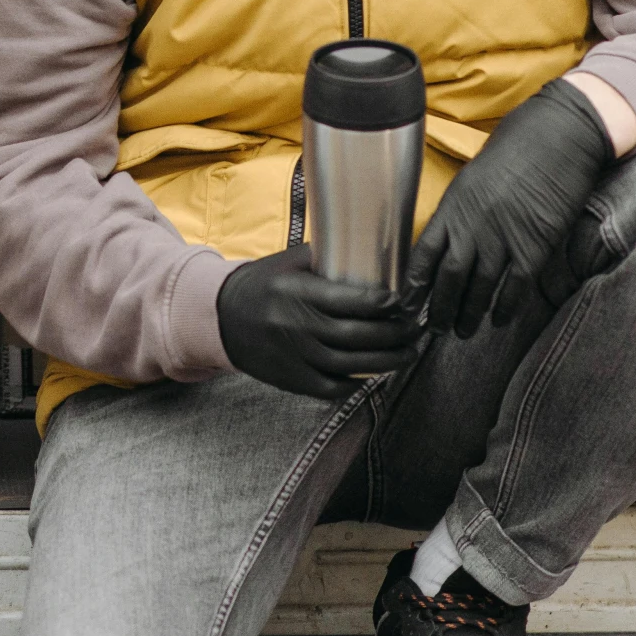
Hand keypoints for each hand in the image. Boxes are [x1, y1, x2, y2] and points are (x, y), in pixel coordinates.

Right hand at [216, 246, 423, 398]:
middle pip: (356, 335)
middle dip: (393, 334)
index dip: (381, 303)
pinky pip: (331, 387)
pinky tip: (374, 374)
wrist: (220, 317)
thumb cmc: (262, 285)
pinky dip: (357, 383)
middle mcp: (295, 325)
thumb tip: (366, 248)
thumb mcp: (287, 263)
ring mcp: (293, 355)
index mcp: (296, 292)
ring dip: (386, 362)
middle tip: (415, 328)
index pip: (348, 300)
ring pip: (350, 364)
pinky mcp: (290, 379)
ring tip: (408, 353)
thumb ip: (322, 257)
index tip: (400, 301)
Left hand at [405, 77, 615, 337]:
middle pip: (448, 278)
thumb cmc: (513, 152)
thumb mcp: (472, 179)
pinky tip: (500, 319)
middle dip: (439, 308)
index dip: (412, 285)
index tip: (404, 305)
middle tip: (433, 329)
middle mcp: (473, 226)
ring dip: (469, 314)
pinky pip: (515, 286)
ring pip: (479, 287)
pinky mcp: (535, 245)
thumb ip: (459, 211)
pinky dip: (506, 306)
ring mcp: (504, 237)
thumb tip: (447, 238)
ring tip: (462, 332)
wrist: (555, 138)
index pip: (423, 255)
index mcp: (452, 207)